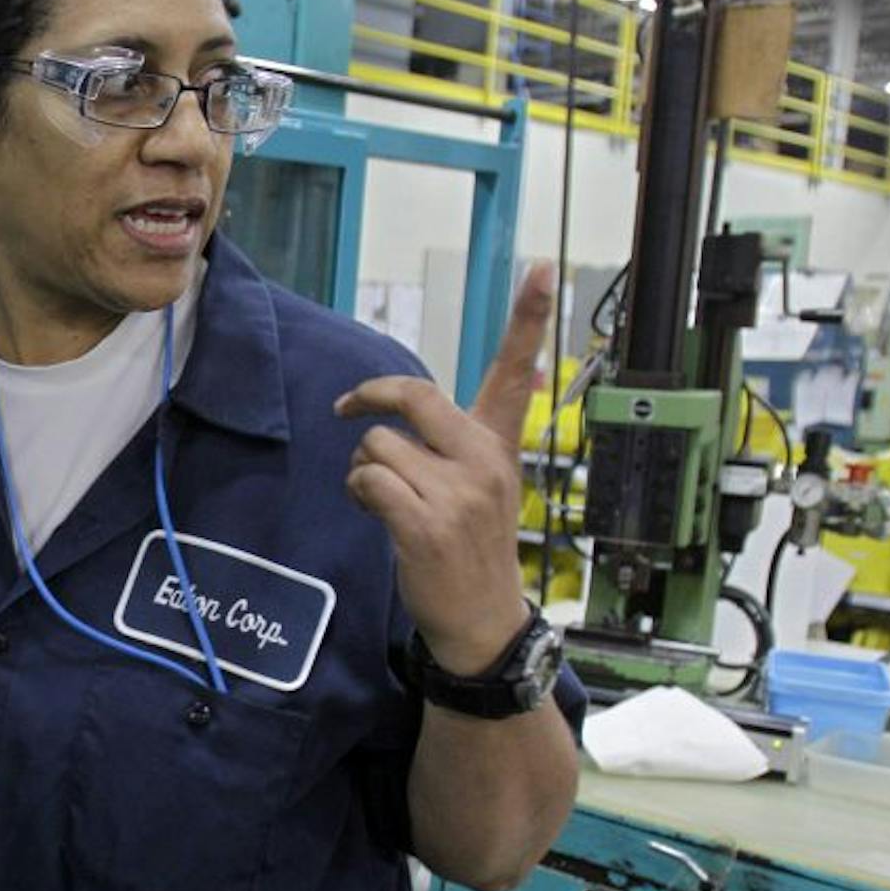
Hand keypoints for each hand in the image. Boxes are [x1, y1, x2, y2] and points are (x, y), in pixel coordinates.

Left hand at [335, 264, 554, 675]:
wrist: (480, 622)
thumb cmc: (469, 551)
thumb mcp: (480, 488)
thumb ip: (457, 443)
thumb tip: (434, 401)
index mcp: (500, 445)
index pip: (517, 372)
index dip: (529, 319)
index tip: (541, 268)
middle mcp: (485, 461)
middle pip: (413, 395)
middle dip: (369, 398)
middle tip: (347, 407)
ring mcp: (458, 493)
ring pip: (376, 446)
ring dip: (364, 470)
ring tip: (385, 499)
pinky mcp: (427, 523)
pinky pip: (367, 480)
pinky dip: (359, 494)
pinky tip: (377, 514)